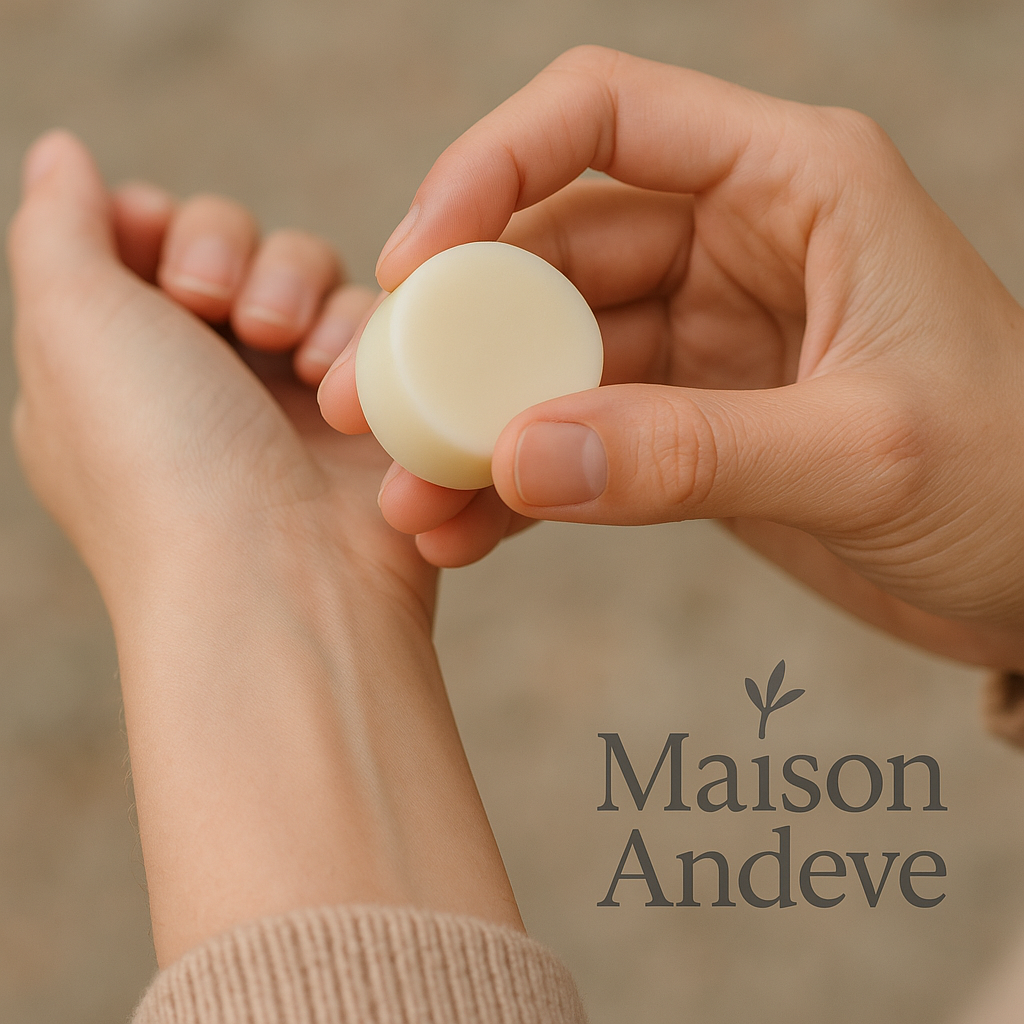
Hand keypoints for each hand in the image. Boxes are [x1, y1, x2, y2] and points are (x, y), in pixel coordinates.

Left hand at [9, 131, 429, 621]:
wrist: (277, 578)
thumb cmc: (158, 460)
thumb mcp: (68, 322)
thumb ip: (56, 225)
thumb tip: (60, 152)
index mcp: (120, 363)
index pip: (153, 241)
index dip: (167, 230)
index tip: (169, 270)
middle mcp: (205, 376)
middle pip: (237, 244)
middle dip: (234, 256)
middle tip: (225, 314)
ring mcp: (289, 396)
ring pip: (313, 273)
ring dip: (301, 293)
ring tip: (293, 353)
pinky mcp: (366, 413)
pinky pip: (377, 322)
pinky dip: (362, 339)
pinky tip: (342, 389)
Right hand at [318, 45, 1023, 670]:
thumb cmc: (1018, 480)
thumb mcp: (863, 454)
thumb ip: (689, 453)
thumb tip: (518, 460)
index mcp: (790, 183)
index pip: (599, 115)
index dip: (487, 171)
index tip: (414, 266)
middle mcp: (732, 242)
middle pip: (547, 253)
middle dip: (454, 333)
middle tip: (367, 408)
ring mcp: (701, 337)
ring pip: (550, 360)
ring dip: (474, 427)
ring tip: (407, 502)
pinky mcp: (687, 423)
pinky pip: (580, 439)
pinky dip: (521, 484)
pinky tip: (464, 534)